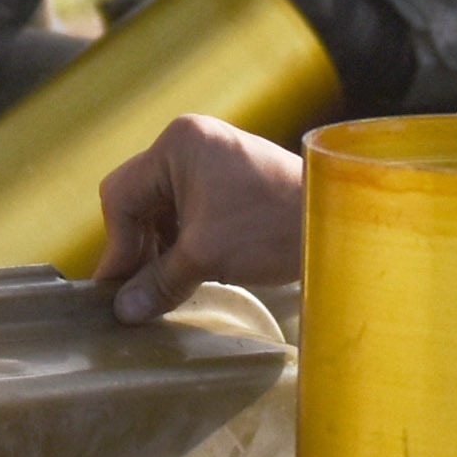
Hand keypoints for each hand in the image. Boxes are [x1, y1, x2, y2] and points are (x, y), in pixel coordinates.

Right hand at [92, 114, 306, 321]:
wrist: (338, 223)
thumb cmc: (272, 227)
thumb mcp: (206, 256)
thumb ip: (158, 281)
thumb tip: (122, 311)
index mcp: (178, 145)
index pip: (122, 195)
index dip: (118, 246)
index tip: (118, 291)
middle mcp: (191, 144)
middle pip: (139, 201)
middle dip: (138, 248)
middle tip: (136, 293)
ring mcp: (212, 161)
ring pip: (163, 211)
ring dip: (160, 251)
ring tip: (163, 289)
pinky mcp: (229, 183)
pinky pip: (188, 214)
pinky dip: (182, 245)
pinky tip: (185, 276)